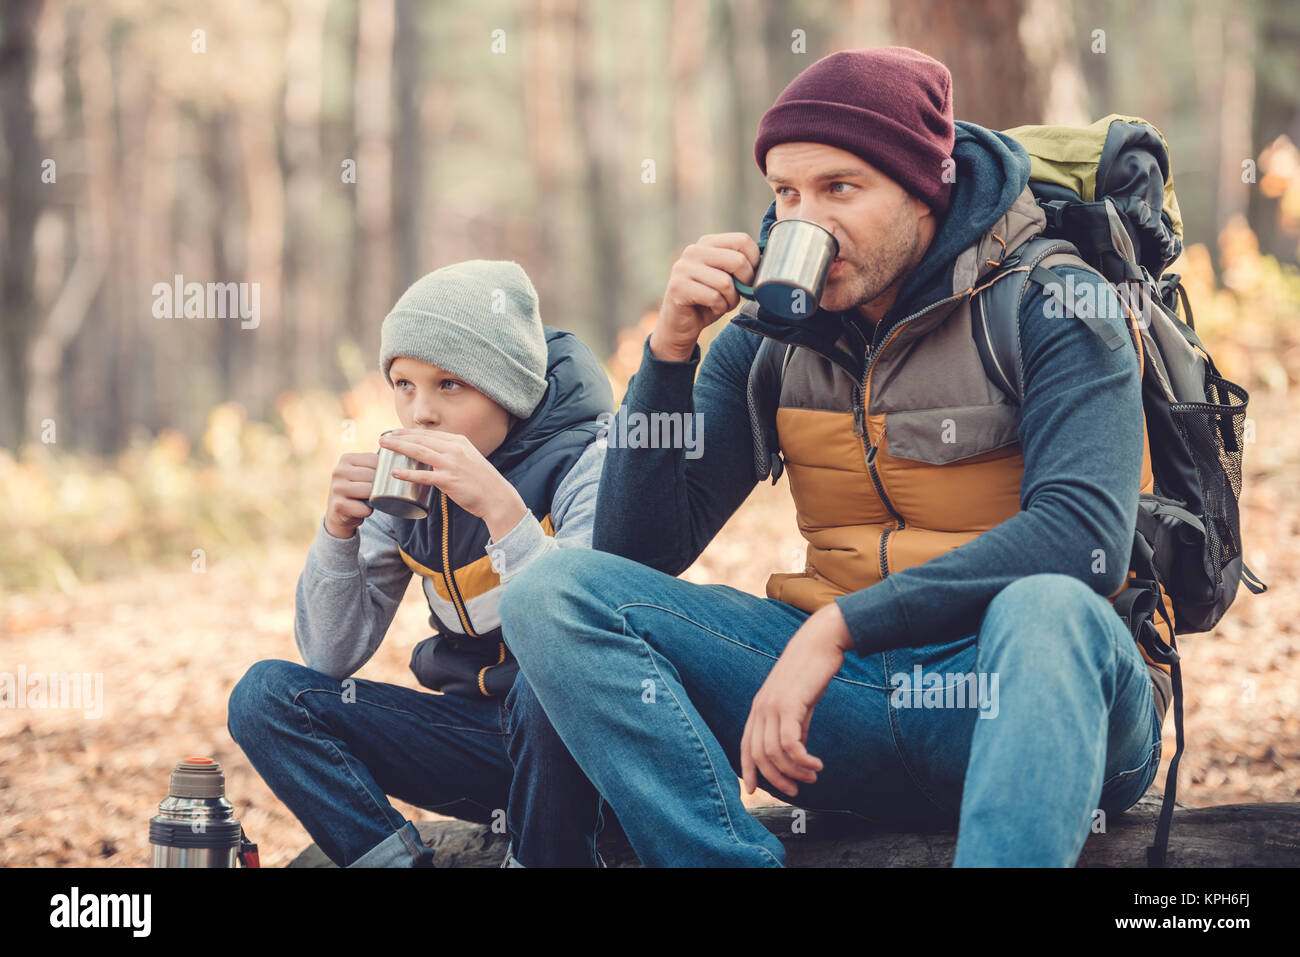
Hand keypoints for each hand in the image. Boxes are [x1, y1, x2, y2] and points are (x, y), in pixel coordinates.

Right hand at [324, 452, 378, 538]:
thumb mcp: (362, 472)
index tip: (378, 479)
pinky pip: (364, 508)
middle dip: (379, 486)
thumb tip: (397, 464)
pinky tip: (361, 509)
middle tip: (374, 492)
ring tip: (368, 499)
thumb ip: (375, 465)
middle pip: (372, 475)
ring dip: (374, 498)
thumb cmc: (357, 489)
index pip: (374, 460)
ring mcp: (336, 488)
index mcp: (346, 459)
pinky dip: (367, 511)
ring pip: (369, 491)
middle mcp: (338, 471)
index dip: (383, 471)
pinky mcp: (338, 504)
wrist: (339, 511)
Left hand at [379, 429, 526, 536]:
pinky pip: (424, 475)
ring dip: (399, 447)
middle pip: (421, 439)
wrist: (497, 497)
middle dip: (399, 436)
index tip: (394, 433)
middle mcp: (454, 449)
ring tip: (383, 446)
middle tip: (382, 437)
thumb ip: (452, 455)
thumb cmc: (482, 482)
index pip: (428, 434)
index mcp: (459, 442)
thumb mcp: (469, 459)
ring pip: (419, 451)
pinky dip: (408, 473)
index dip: (408, 432)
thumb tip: (433, 458)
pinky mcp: (450, 480)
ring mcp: (452, 464)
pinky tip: (395, 472)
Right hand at [651, 232, 759, 360]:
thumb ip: (740, 266)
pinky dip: (719, 308)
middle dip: (745, 282)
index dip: (755, 261)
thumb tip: (766, 263)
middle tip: (741, 294)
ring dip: (730, 299)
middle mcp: (693, 251)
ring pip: (725, 282)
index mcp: (707, 243)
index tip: (752, 278)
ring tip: (722, 303)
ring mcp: (683, 268)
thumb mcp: (728, 278)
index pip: (741, 240)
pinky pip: (714, 297)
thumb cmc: (709, 300)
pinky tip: (711, 309)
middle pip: (737, 260)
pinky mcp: (678, 287)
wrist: (681, 324)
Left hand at [739, 601, 853, 797]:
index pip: (745, 745)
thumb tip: (796, 752)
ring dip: (795, 771)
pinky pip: (790, 743)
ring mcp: (772, 706)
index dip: (747, 770)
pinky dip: (803, 760)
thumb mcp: (799, 704)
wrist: (820, 642)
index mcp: (759, 708)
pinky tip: (816, 764)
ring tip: (812, 776)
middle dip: (777, 779)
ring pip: (775, 753)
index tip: (752, 791)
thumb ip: (795, 726)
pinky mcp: (789, 704)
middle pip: (759, 755)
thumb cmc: (810, 672)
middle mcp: (760, 708)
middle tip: (797, 789)